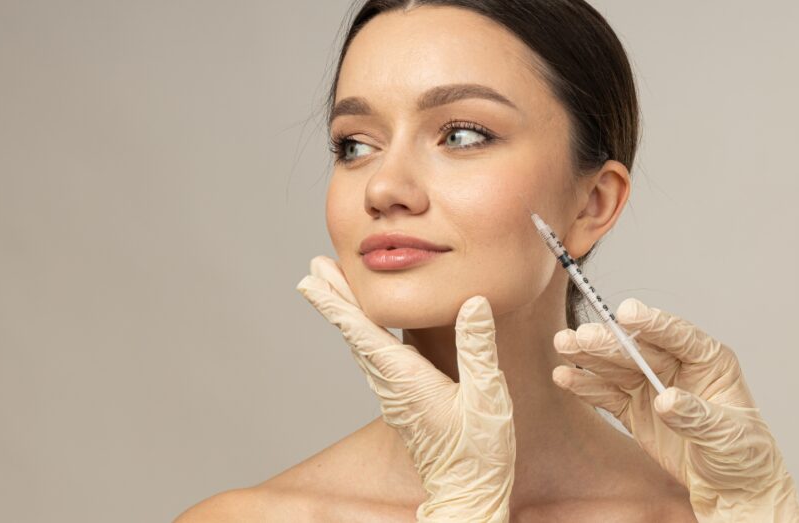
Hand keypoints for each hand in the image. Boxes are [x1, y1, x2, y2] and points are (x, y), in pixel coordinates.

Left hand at [296, 255, 514, 522]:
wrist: (468, 493)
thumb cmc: (478, 452)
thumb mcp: (487, 395)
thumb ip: (477, 348)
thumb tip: (473, 303)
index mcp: (407, 380)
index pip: (363, 333)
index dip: (337, 304)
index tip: (311, 281)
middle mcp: (392, 386)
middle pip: (356, 335)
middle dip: (335, 299)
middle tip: (314, 269)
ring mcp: (395, 396)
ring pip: (363, 347)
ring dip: (347, 315)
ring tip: (335, 287)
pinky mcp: (404, 403)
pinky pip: (377, 361)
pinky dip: (365, 335)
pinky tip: (370, 329)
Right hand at [551, 298, 798, 522]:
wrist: (731, 489)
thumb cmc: (743, 456)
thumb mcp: (726, 436)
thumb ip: (696, 416)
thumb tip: (666, 399)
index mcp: (709, 362)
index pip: (678, 336)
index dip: (652, 323)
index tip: (626, 312)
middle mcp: (679, 368)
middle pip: (639, 350)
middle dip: (609, 342)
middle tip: (582, 336)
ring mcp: (654, 387)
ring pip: (618, 367)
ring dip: (590, 357)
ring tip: (563, 345)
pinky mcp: (636, 410)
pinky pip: (608, 395)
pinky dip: (586, 386)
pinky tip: (565, 376)